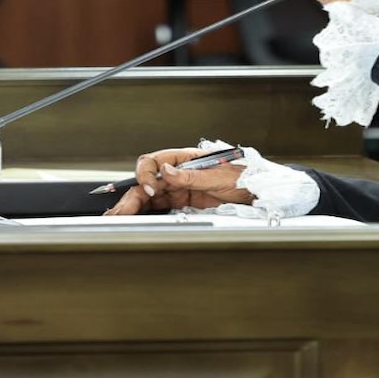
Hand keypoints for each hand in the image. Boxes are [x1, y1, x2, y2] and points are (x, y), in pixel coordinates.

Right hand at [103, 146, 253, 214]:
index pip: (154, 161)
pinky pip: (160, 207)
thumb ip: (191, 175)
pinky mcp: (183, 202)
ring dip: (134, 206)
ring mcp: (180, 188)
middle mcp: (179, 172)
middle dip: (131, 196)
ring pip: (149, 196)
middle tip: (120, 211)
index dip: (146, 175)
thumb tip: (167, 172)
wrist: (259, 191)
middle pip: (147, 181)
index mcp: (185, 158)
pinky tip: (136, 219)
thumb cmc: (245, 176)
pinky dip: (146, 213)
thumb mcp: (219, 176)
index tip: (150, 189)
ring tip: (119, 217)